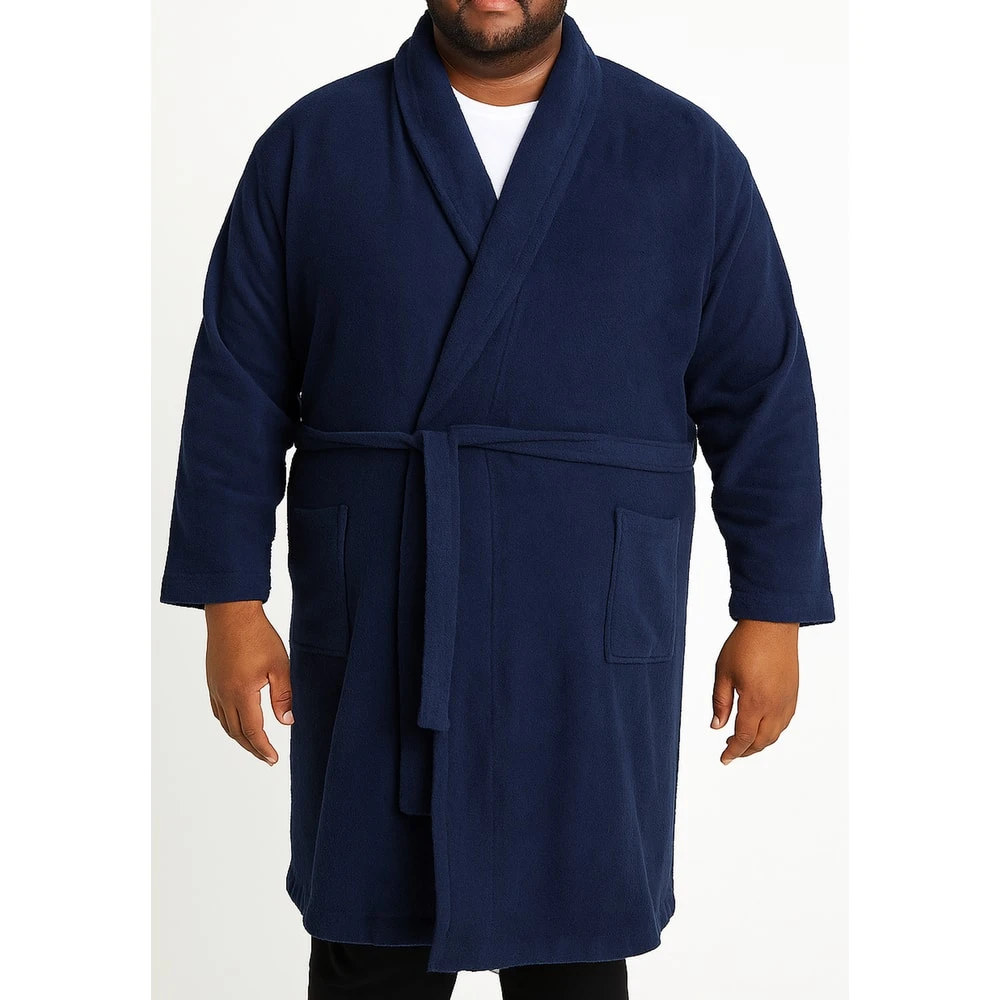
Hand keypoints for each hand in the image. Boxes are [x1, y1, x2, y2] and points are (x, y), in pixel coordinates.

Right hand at [204, 601, 292, 764]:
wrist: (231, 613)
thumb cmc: (258, 636)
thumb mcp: (279, 665)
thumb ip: (283, 695)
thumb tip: (287, 722)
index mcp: (241, 693)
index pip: (252, 731)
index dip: (263, 748)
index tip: (273, 759)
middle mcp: (224, 694)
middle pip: (236, 732)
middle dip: (252, 748)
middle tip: (266, 758)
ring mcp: (215, 687)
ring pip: (225, 723)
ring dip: (239, 737)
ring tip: (254, 745)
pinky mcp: (212, 680)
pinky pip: (218, 710)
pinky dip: (228, 723)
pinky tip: (237, 722)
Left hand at [710, 619, 798, 764]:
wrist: (772, 624)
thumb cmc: (746, 644)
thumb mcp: (723, 672)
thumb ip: (720, 702)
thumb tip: (716, 726)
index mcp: (755, 701)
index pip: (744, 737)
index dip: (733, 751)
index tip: (724, 759)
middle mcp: (775, 705)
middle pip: (762, 741)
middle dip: (746, 751)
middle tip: (731, 753)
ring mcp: (787, 700)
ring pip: (776, 733)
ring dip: (760, 743)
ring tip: (744, 743)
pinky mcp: (793, 693)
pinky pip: (785, 721)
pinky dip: (772, 731)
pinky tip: (762, 728)